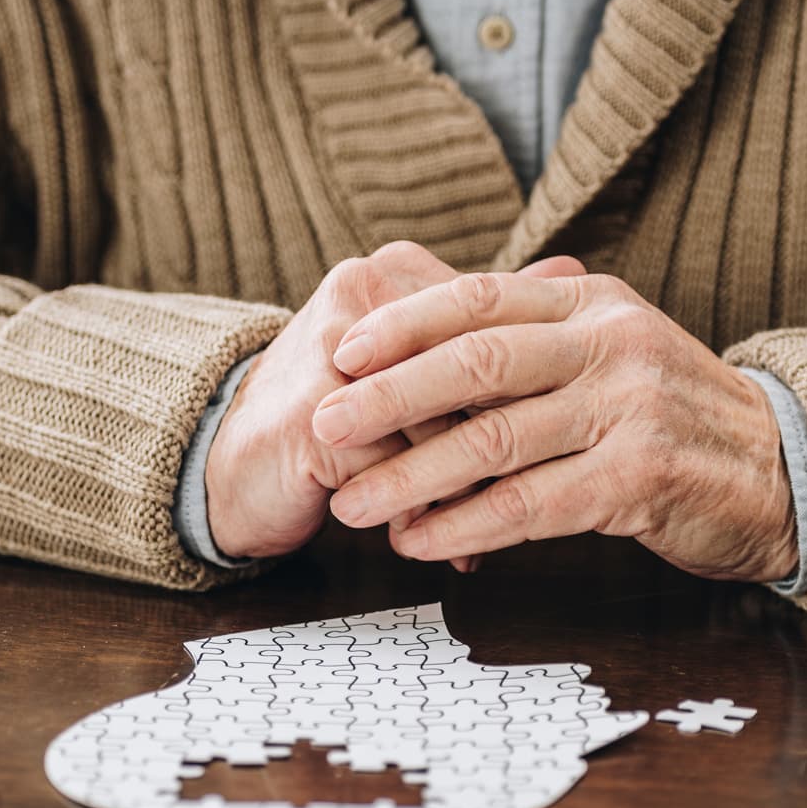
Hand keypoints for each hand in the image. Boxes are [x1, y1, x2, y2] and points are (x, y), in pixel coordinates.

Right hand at [206, 244, 585, 560]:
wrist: (232, 470)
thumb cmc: (335, 424)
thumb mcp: (413, 367)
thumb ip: (484, 323)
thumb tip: (574, 267)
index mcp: (396, 272)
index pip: (494, 332)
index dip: (526, 397)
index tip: (550, 447)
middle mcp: (363, 293)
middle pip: (476, 377)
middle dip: (504, 446)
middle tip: (533, 493)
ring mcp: (333, 351)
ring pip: (443, 427)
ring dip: (463, 490)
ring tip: (475, 530)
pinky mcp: (313, 417)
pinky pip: (396, 472)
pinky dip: (418, 514)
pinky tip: (423, 540)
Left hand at [309, 271, 798, 582]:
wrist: (782, 472)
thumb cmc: (675, 417)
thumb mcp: (614, 352)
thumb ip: (537, 338)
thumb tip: (431, 326)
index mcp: (592, 304)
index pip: (479, 299)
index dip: (402, 324)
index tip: (339, 351)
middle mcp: (610, 344)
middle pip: (475, 363)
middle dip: (387, 398)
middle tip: (323, 426)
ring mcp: (629, 409)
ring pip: (493, 440)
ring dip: (411, 477)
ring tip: (352, 503)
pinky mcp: (638, 478)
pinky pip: (530, 504)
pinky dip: (464, 523)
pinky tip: (418, 539)